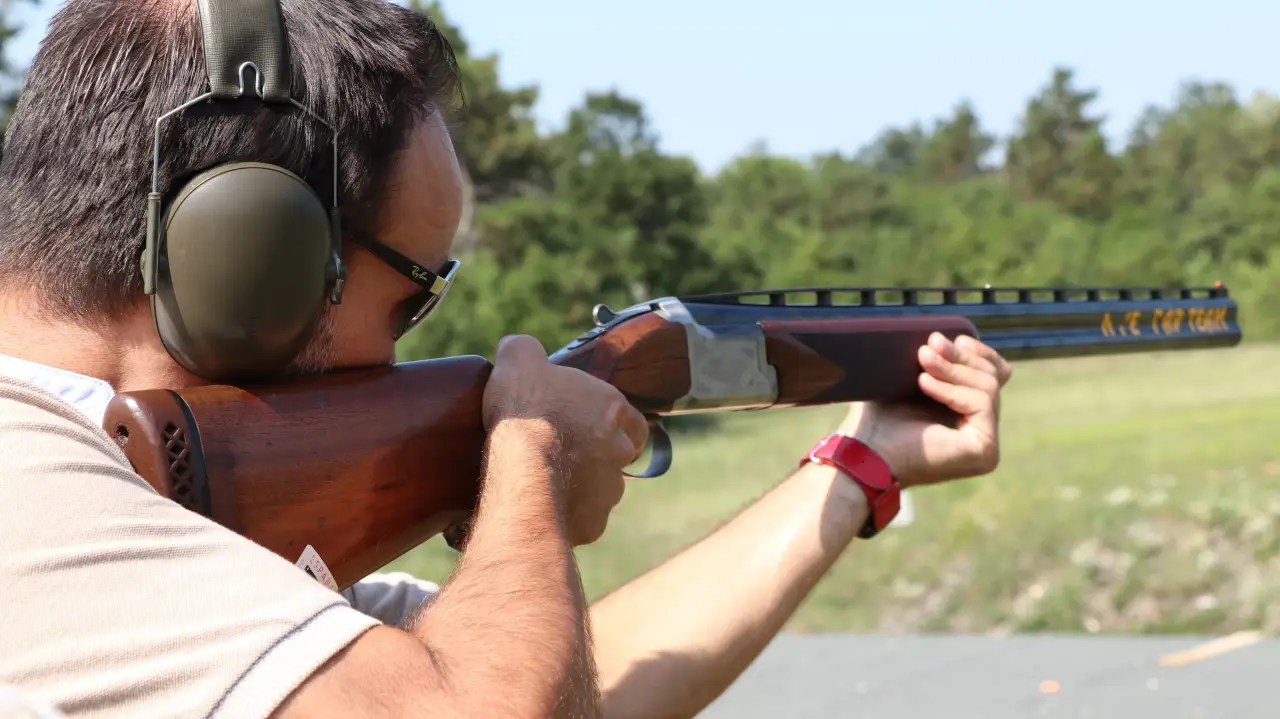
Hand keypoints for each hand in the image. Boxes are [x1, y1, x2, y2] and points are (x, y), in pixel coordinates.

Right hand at [482, 334, 649, 544]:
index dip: (611, 422)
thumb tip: (519, 346)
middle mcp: (619, 449)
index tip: (586, 426)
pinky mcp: (594, 522)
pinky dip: (568, 515)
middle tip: (562, 456)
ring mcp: (610, 489)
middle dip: (596, 456)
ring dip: (582, 487)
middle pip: (617, 454)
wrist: (523, 470)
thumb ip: (524, 349)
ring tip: (546, 484)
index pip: (630, 417)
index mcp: (612, 408)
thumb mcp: (518, 361)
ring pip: (602, 489)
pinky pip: (584, 520)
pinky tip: (542, 508)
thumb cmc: (526, 412)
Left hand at [838, 332, 1012, 486]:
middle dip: (960, 357)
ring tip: (921, 362)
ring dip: (952, 369)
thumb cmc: (878, 419)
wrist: (862, 452)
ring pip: (988, 385)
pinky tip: (923, 384)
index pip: (993, 374)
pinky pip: (981, 403)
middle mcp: (981, 432)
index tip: (942, 338)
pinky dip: (951, 390)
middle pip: (992, 376)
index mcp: (969, 417)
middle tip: (926, 348)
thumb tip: (953, 335)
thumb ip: (937, 362)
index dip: (975, 352)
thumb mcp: (912, 380)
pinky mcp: (985, 451)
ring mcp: (986, 445)